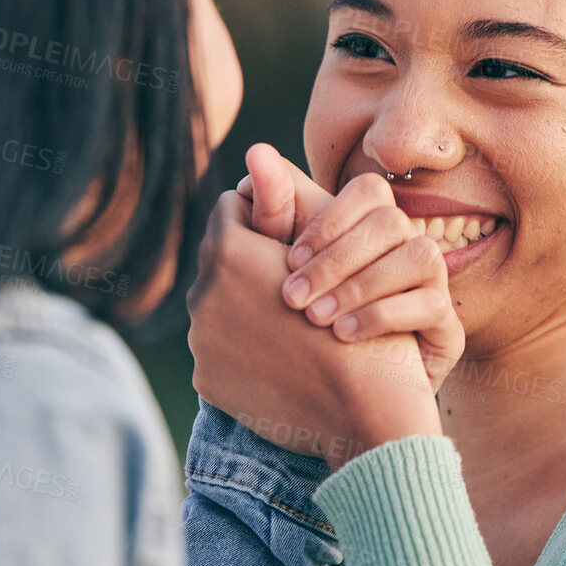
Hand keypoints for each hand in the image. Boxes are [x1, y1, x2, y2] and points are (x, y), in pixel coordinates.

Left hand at [186, 146, 447, 467]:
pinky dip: (246, 344)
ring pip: (220, 300)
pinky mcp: (207, 380)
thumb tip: (255, 150)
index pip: (236, 207)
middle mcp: (203, 295)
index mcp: (230, 255)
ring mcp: (201, 341)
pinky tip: (282, 352)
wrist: (364, 416)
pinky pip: (219, 345)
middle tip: (295, 281)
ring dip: (252, 304)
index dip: (271, 216)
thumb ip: (283, 205)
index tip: (298, 239)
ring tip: (296, 318)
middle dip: (257, 262)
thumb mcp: (326, 254)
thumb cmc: (360, 322)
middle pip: (223, 255)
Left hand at [250, 152, 463, 393]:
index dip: (327, 219)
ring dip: (359, 287)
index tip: (287, 258)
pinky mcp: (448, 330)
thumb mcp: (286, 275)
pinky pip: (429, 305)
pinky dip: (381, 317)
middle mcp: (412, 250)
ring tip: (315, 320)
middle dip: (334, 259)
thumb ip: (273, 215)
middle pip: (390, 222)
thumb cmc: (311, 336)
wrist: (348, 412)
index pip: (369, 193)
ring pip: (417, 255)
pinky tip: (343, 337)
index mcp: (375, 230)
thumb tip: (254, 149)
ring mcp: (435, 289)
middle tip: (289, 297)